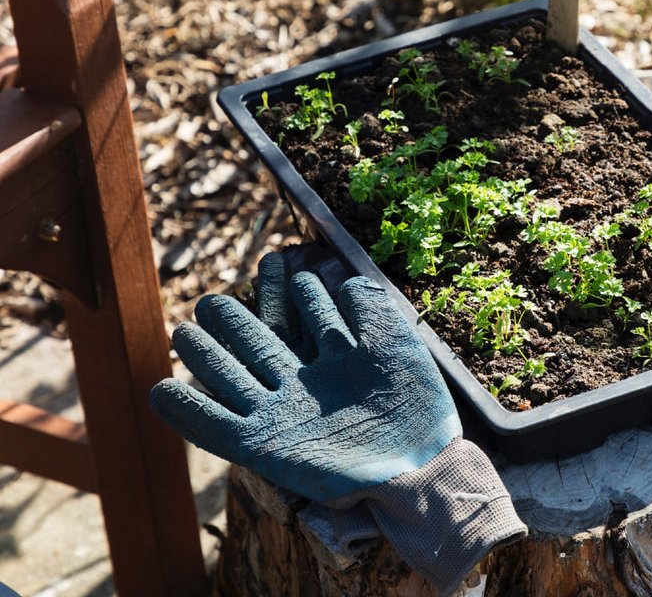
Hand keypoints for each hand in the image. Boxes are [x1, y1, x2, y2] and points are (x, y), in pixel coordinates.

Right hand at [151, 259, 459, 500]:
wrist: (415, 465)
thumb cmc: (414, 408)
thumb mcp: (397, 349)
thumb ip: (371, 312)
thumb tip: (350, 281)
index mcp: (334, 362)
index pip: (301, 318)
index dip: (288, 292)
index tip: (275, 263)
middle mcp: (303, 387)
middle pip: (259, 345)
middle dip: (234, 322)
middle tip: (209, 301)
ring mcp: (281, 416)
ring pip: (232, 379)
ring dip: (206, 357)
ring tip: (182, 332)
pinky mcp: (264, 448)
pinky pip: (217, 428)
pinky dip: (188, 411)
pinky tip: (160, 390)